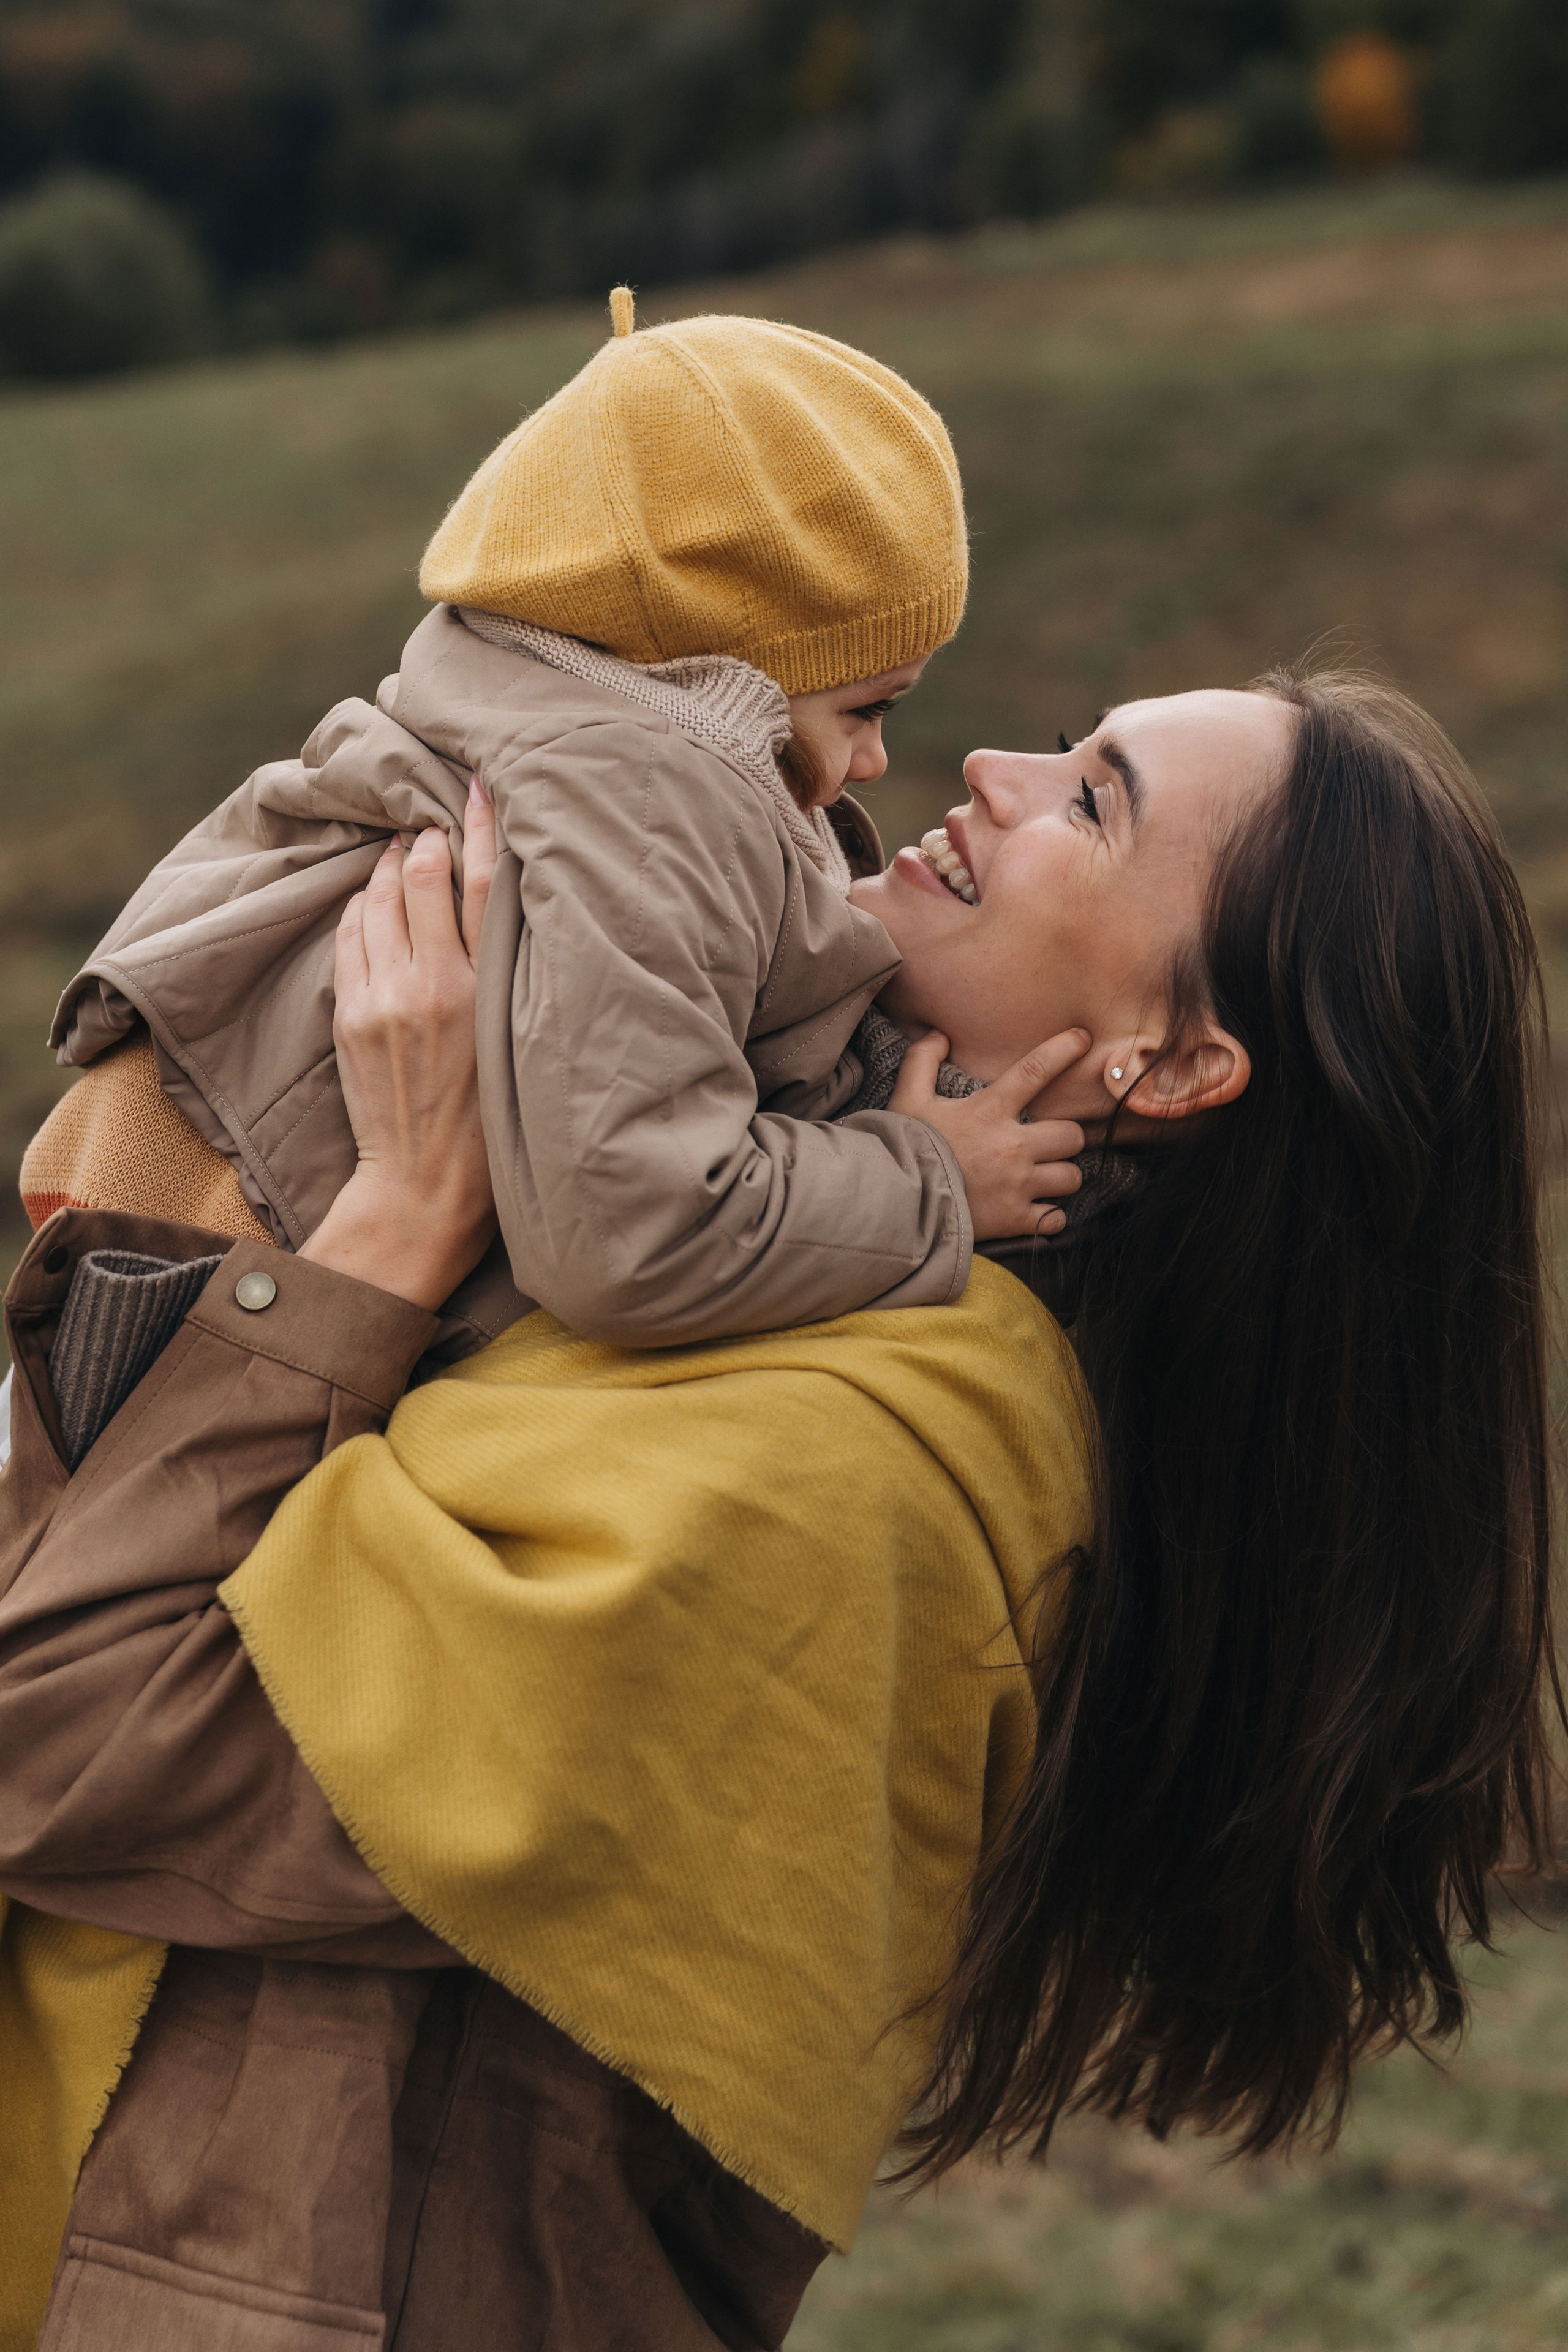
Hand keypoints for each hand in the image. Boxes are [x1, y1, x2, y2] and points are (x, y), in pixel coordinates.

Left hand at [301, 778, 499, 1308]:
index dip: (481, 827)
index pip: (483, 885)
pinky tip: (370, 899)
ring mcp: (384, 998)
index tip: (477, 786)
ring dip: (386, 867)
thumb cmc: (491, 1124)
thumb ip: (507, 975)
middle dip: (425, 838)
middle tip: (430, 817)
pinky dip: (360, 907)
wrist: (425, 1187)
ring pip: (378, 899)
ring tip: (398, 851)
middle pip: (422, 877)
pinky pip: (350, 936)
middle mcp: (433, 986)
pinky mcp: (351, 1016)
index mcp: (487, 992)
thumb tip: (498, 911)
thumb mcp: (517, 1042)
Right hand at [890, 1028, 1089, 1240]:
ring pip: (1071, 1177)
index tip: (1084, 1038)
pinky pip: (1056, 1218)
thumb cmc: (903, 1149)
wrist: (895, 1205)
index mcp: (989, 1112)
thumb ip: (921, 1061)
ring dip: (1061, 1176)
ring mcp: (1017, 1186)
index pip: (1035, 1070)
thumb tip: (940, 1034)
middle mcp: (1012, 1147)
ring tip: (1044, 1177)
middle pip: (1072, 1134)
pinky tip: (1036, 1209)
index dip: (1064, 1049)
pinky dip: (1050, 1215)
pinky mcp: (1016, 1219)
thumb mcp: (906, 1100)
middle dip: (1066, 1137)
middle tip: (1050, 1142)